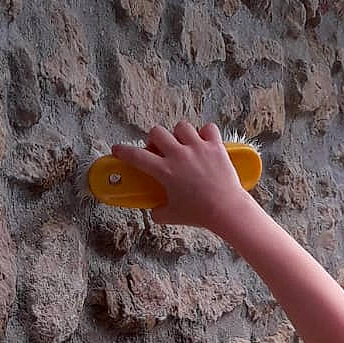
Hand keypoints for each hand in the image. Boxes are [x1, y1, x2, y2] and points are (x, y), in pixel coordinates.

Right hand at [110, 121, 253, 231]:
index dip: (123, 151)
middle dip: (155, 139)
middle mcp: (179, 155)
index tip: (117, 149)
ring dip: (179, 134)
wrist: (226, 210)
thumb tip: (155, 211)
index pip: (136, 156)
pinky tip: (205, 143)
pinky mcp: (215, 146)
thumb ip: (158, 212)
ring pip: (182, 126)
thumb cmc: (199, 214)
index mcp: (165, 171)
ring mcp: (198, 148)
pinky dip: (205, 133)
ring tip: (184, 146)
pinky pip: (208, 128)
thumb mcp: (172, 216)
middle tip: (160, 151)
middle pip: (157, 132)